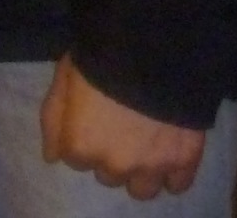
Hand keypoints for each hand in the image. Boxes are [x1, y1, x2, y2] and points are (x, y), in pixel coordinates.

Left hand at [39, 55, 206, 200]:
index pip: (75, 159)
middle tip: (120, 127)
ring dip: (140, 170)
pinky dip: (173, 172)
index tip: (92, 120)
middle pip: (108, 174)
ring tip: (145, 143)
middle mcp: (114, 165)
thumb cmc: (99, 59)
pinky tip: (169, 151)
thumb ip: (53, 121)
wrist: (151, 47)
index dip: (82, 138)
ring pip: (141, 188)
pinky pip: (177, 185)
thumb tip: (52, 157)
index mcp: (81, 146)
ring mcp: (150, 166)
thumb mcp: (63, 80)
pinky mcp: (183, 161)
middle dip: (111, 155)